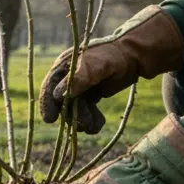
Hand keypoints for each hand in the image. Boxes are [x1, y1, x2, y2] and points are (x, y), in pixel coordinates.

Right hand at [39, 6, 183, 134]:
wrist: (135, 56)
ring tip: (93, 128)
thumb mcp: (96, 66)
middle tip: (82, 127)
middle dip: (71, 115)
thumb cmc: (114, 56)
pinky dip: (91, 119)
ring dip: (82, 120)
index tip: (50, 120)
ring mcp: (79, 88)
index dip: (47, 104)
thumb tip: (56, 96)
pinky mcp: (90, 95)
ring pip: (74, 109)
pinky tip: (98, 124)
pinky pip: (86, 111)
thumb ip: (78, 80)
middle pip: (62, 102)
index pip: (50, 87)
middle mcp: (68, 78)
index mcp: (64, 67)